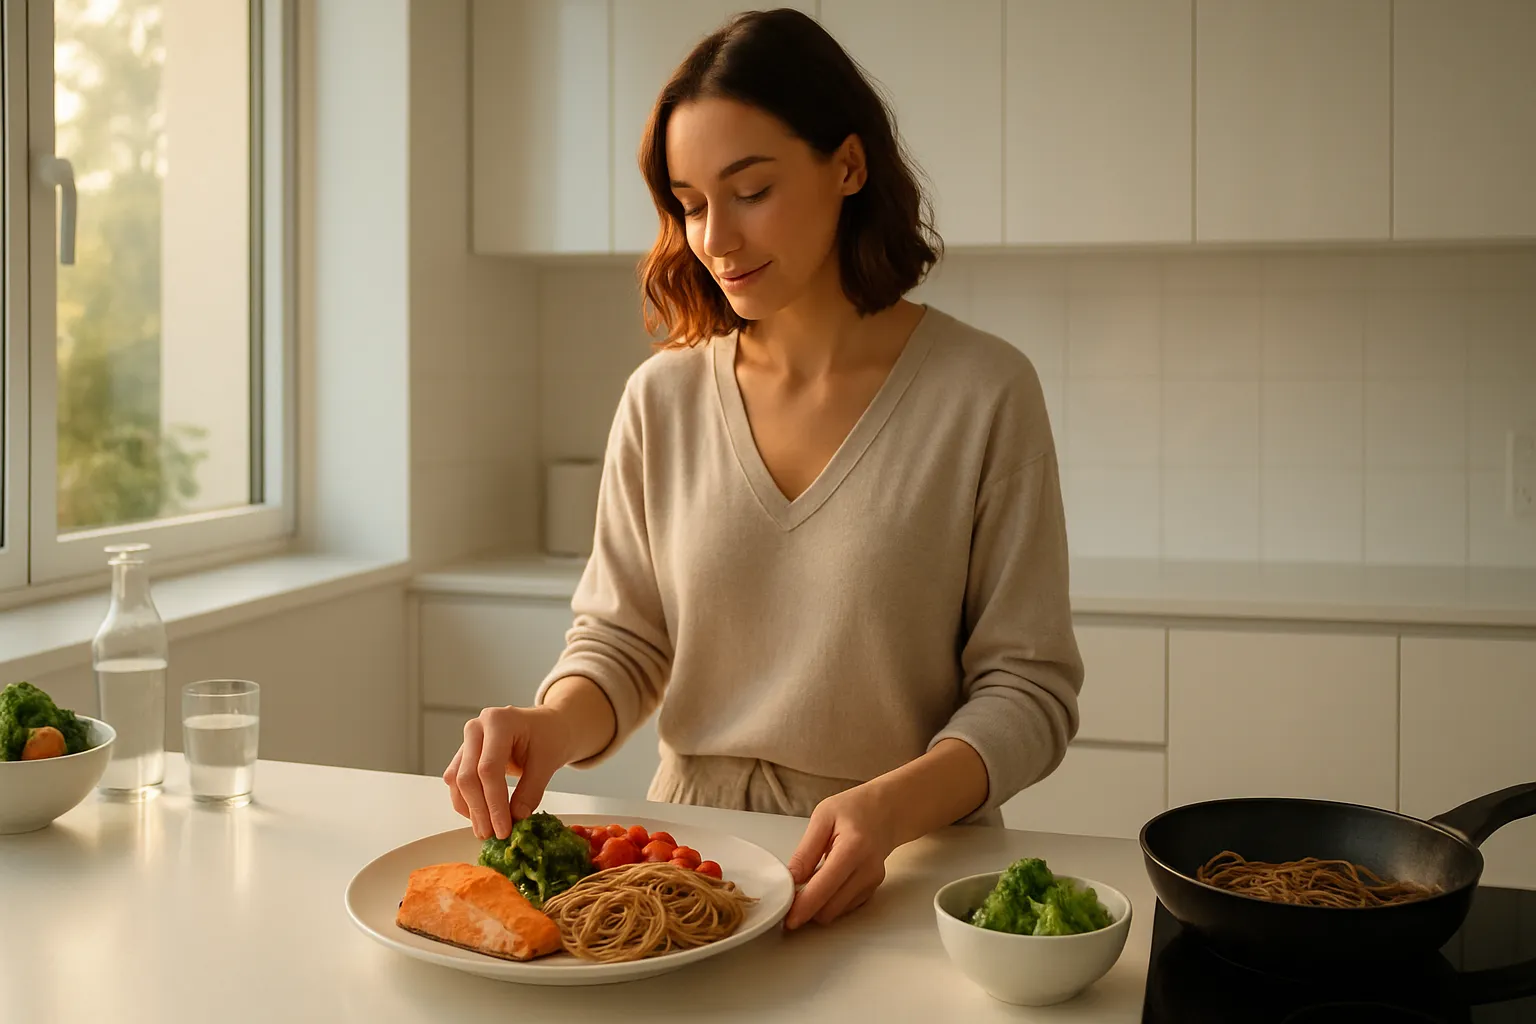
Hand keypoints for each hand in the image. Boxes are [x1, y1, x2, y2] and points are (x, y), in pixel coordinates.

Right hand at [443, 705, 575, 840]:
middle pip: (468, 776)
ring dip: (470, 809)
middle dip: (480, 810)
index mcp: (498, 722)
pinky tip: (481, 817)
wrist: (547, 726)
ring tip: (486, 831)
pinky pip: (457, 780)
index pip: (488, 769)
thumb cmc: (549, 737)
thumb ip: (531, 790)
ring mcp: (467, 740)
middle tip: (492, 835)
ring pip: (457, 780)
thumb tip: (516, 819)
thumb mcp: (547, 762)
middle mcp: (477, 728)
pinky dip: (467, 801)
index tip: (503, 829)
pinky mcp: (465, 754)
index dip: (494, 803)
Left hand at [783, 783, 900, 928]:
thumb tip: (790, 880)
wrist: (887, 811)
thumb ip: (805, 851)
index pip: (824, 887)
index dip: (803, 907)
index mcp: (853, 848)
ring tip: (809, 881)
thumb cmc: (854, 809)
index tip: (787, 918)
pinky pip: (844, 907)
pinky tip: (826, 881)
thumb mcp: (823, 817)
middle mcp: (867, 870)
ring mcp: (872, 882)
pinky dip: (830, 901)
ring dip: (817, 905)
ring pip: (836, 912)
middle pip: (830, 908)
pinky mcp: (871, 890)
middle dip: (807, 908)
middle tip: (790, 894)